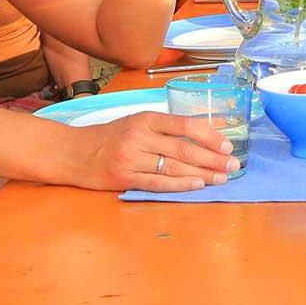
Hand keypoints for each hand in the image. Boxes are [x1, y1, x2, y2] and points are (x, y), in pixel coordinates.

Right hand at [63, 110, 237, 191]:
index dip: (209, 136)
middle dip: (212, 159)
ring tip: (221, 178)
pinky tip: (196, 185)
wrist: (72, 152)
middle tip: (233, 165)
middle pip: (183, 149)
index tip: (227, 145)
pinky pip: (157, 183)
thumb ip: (163, 128)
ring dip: (202, 174)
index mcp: (145, 119)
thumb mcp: (135, 122)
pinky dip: (179, 185)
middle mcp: (139, 136)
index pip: (184, 125)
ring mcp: (131, 158)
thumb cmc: (108, 137)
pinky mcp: (124, 178)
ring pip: (174, 167)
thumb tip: (201, 135)